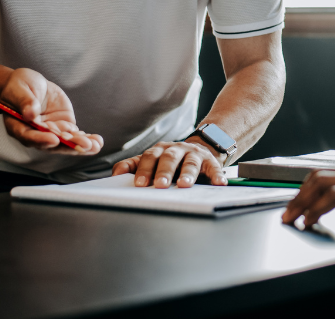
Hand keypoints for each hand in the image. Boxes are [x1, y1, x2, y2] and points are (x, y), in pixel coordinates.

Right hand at [0, 68, 102, 154]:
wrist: (30, 84)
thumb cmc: (18, 87)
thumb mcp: (18, 90)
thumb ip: (25, 102)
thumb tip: (30, 114)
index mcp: (18, 127)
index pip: (29, 137)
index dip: (41, 140)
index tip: (54, 139)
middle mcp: (35, 133)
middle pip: (51, 143)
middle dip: (69, 145)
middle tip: (85, 145)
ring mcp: (51, 131)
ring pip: (65, 141)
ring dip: (81, 144)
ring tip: (96, 146)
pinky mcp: (63, 125)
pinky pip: (74, 134)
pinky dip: (86, 138)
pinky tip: (96, 142)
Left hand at [112, 139, 227, 188]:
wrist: (200, 149)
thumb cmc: (171, 161)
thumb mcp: (152, 161)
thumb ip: (133, 166)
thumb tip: (115, 175)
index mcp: (160, 150)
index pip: (149, 157)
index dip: (144, 169)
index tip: (140, 184)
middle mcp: (177, 150)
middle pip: (169, 158)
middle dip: (164, 172)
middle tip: (160, 185)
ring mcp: (194, 154)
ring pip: (190, 162)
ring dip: (188, 174)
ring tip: (184, 185)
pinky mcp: (210, 161)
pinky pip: (214, 167)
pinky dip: (217, 175)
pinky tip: (219, 183)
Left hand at [281, 166, 334, 229]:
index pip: (334, 171)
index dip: (313, 185)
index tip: (302, 200)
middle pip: (320, 173)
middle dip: (299, 193)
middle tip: (289, 210)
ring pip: (320, 182)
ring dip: (301, 201)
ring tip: (292, 217)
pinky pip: (332, 197)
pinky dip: (315, 209)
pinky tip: (310, 221)